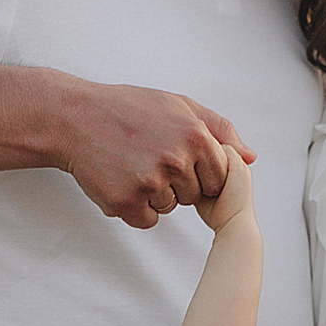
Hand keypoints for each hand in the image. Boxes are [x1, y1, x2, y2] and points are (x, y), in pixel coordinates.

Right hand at [58, 84, 254, 228]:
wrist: (74, 119)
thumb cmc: (127, 109)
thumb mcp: (178, 105)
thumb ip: (219, 130)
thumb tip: (251, 157)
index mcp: (195, 136)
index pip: (219, 178)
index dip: (199, 171)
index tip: (175, 157)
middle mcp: (176, 160)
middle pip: (195, 196)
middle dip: (176, 183)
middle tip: (148, 157)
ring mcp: (150, 183)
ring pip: (170, 208)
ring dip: (154, 195)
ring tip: (132, 165)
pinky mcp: (126, 202)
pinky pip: (147, 220)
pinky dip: (135, 208)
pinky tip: (121, 180)